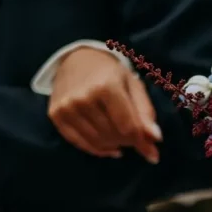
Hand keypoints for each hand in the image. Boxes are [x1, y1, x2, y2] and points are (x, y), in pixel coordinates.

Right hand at [49, 47, 161, 161]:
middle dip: (129, 141)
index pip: (128, 127)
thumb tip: (155, 139)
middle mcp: (83, 98)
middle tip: (134, 137)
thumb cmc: (109, 73)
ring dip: (114, 145)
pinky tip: (109, 147)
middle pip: (113, 136)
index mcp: (106, 87)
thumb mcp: (133, 85)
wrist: (76, 58)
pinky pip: (80, 143)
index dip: (142, 143)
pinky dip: (98, 149)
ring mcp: (66, 108)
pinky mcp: (55, 115)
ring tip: (121, 139)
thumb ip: (145, 112)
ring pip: (98, 142)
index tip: (152, 153)